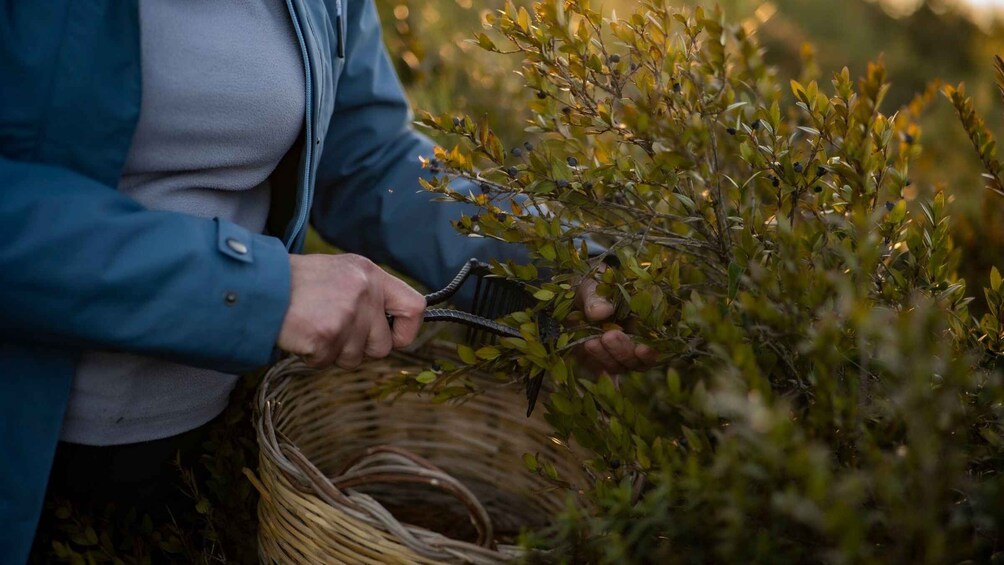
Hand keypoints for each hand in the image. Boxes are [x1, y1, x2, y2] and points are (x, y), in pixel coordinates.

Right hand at [277, 254, 425, 368]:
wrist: (259, 284)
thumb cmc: (297, 282)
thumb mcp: (341, 274)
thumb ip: (367, 295)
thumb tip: (389, 329)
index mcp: (371, 274)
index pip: (415, 307)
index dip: (407, 331)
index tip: (394, 338)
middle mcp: (364, 292)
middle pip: (382, 346)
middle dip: (359, 349)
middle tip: (333, 331)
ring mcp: (346, 315)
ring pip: (353, 359)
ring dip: (332, 352)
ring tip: (312, 326)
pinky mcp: (326, 335)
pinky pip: (326, 362)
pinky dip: (311, 355)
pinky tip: (300, 333)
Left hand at [574, 273, 657, 373]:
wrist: (566, 298)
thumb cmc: (588, 288)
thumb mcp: (590, 286)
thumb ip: (594, 297)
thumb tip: (601, 312)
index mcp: (644, 318)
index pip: (656, 340)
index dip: (652, 348)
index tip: (641, 347)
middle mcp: (637, 338)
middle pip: (640, 359)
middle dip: (624, 350)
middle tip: (608, 336)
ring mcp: (620, 352)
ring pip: (622, 366)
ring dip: (608, 357)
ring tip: (591, 341)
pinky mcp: (602, 362)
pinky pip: (607, 373)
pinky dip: (604, 373)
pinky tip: (595, 359)